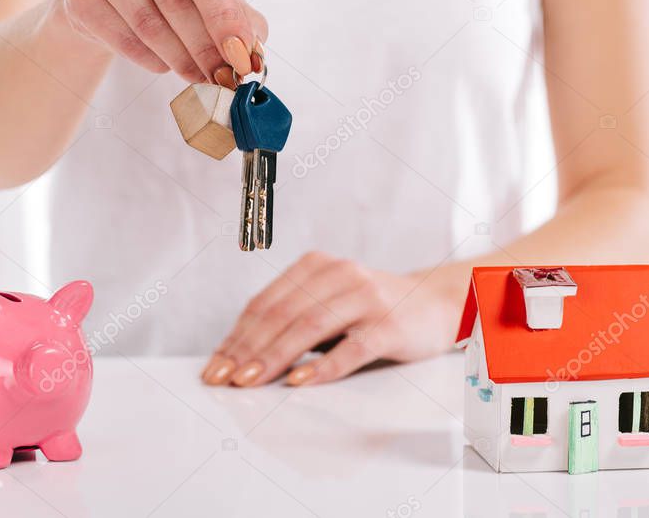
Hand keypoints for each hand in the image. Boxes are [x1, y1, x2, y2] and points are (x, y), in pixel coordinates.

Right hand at [60, 0, 266, 86]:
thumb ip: (235, 11)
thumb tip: (255, 48)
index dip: (223, 12)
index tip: (242, 51)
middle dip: (205, 43)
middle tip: (226, 75)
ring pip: (146, 19)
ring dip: (180, 57)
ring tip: (202, 77)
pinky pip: (122, 36)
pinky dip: (151, 58)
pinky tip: (167, 66)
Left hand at [201, 252, 456, 386]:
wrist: (433, 303)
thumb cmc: (369, 310)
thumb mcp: (328, 303)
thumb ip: (292, 320)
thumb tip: (239, 359)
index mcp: (316, 266)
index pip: (265, 303)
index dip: (236, 336)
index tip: (214, 367)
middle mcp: (339, 275)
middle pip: (282, 314)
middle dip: (247, 349)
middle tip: (225, 379)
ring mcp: (366, 297)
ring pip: (310, 326)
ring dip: (275, 356)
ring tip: (251, 381)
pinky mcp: (390, 324)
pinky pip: (352, 346)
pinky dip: (324, 365)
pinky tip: (300, 381)